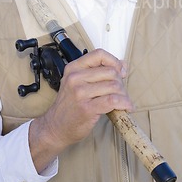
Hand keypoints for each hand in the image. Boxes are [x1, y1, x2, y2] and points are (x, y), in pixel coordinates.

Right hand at [29, 48, 132, 171]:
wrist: (55, 127)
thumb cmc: (70, 105)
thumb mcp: (78, 83)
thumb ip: (98, 71)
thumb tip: (122, 64)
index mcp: (73, 68)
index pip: (99, 54)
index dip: (114, 62)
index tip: (121, 72)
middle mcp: (75, 78)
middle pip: (111, 72)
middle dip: (121, 83)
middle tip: (121, 93)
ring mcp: (80, 93)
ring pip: (114, 86)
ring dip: (124, 95)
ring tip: (123, 102)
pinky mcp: (87, 108)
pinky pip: (113, 100)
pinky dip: (124, 103)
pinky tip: (126, 107)